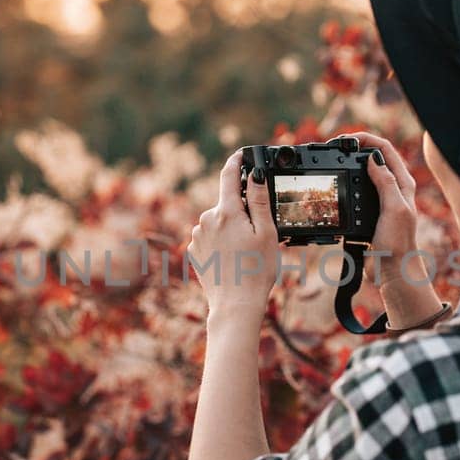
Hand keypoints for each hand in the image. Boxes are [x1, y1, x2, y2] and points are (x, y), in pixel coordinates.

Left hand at [188, 149, 279, 322]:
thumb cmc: (255, 271)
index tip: (242, 154)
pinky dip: (221, 242)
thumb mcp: (266, 233)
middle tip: (257, 234)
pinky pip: (210, 237)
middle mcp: (206, 219)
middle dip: (241, 211)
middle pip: (227, 204)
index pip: (229, 175)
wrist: (234, 305)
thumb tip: (255, 174)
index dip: (237, 161)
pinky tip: (232, 259)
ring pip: (218, 222)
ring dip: (231, 229)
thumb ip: (258, 200)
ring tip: (245, 253)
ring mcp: (198, 235)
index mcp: (226, 212)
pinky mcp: (194, 251)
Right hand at [348, 131, 446, 328]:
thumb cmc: (398, 243)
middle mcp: (393, 188)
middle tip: (334, 147)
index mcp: (403, 183)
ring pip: (363, 174)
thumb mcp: (394, 209)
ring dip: (349, 165)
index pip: (385, 149)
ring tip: (333, 162)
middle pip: (373, 157)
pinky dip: (346, 185)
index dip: (366, 139)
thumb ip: (386, 182)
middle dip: (354, 148)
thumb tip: (372, 158)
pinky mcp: (369, 213)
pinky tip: (337, 187)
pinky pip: (356, 192)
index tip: (345, 140)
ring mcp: (381, 200)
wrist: (393, 270)